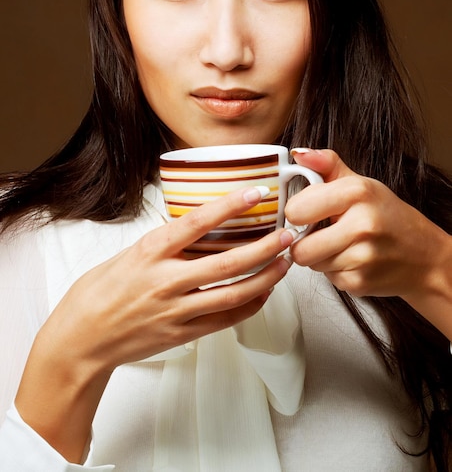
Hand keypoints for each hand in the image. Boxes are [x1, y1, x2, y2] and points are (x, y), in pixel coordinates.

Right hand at [16, 186, 294, 461]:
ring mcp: (176, 311)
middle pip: (228, 263)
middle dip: (264, 248)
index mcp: (149, 253)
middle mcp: (166, 281)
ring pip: (234, 294)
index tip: (255, 194)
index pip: (197, 224)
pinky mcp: (183, 334)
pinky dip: (250, 305)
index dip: (230, 206)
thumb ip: (164, 244)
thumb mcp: (128, 255)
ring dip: (266, 278)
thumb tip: (196, 227)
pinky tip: (264, 293)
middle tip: (287, 234)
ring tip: (285, 262)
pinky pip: (226, 319)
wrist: (81, 341)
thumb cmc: (99, 293)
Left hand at [285, 149, 451, 306]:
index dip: (296, 213)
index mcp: (356, 193)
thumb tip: (299, 155)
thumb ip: (327, 165)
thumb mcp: (361, 183)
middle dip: (304, 242)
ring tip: (342, 245)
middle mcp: (361, 225)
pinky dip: (336, 271)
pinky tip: (353, 260)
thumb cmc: (389, 217)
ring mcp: (361, 257)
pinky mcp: (360, 282)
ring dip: (320, 257)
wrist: (424, 257)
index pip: (296, 210)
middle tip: (321, 234)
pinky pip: (328, 279)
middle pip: (299, 247)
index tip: (307, 213)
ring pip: (311, 264)